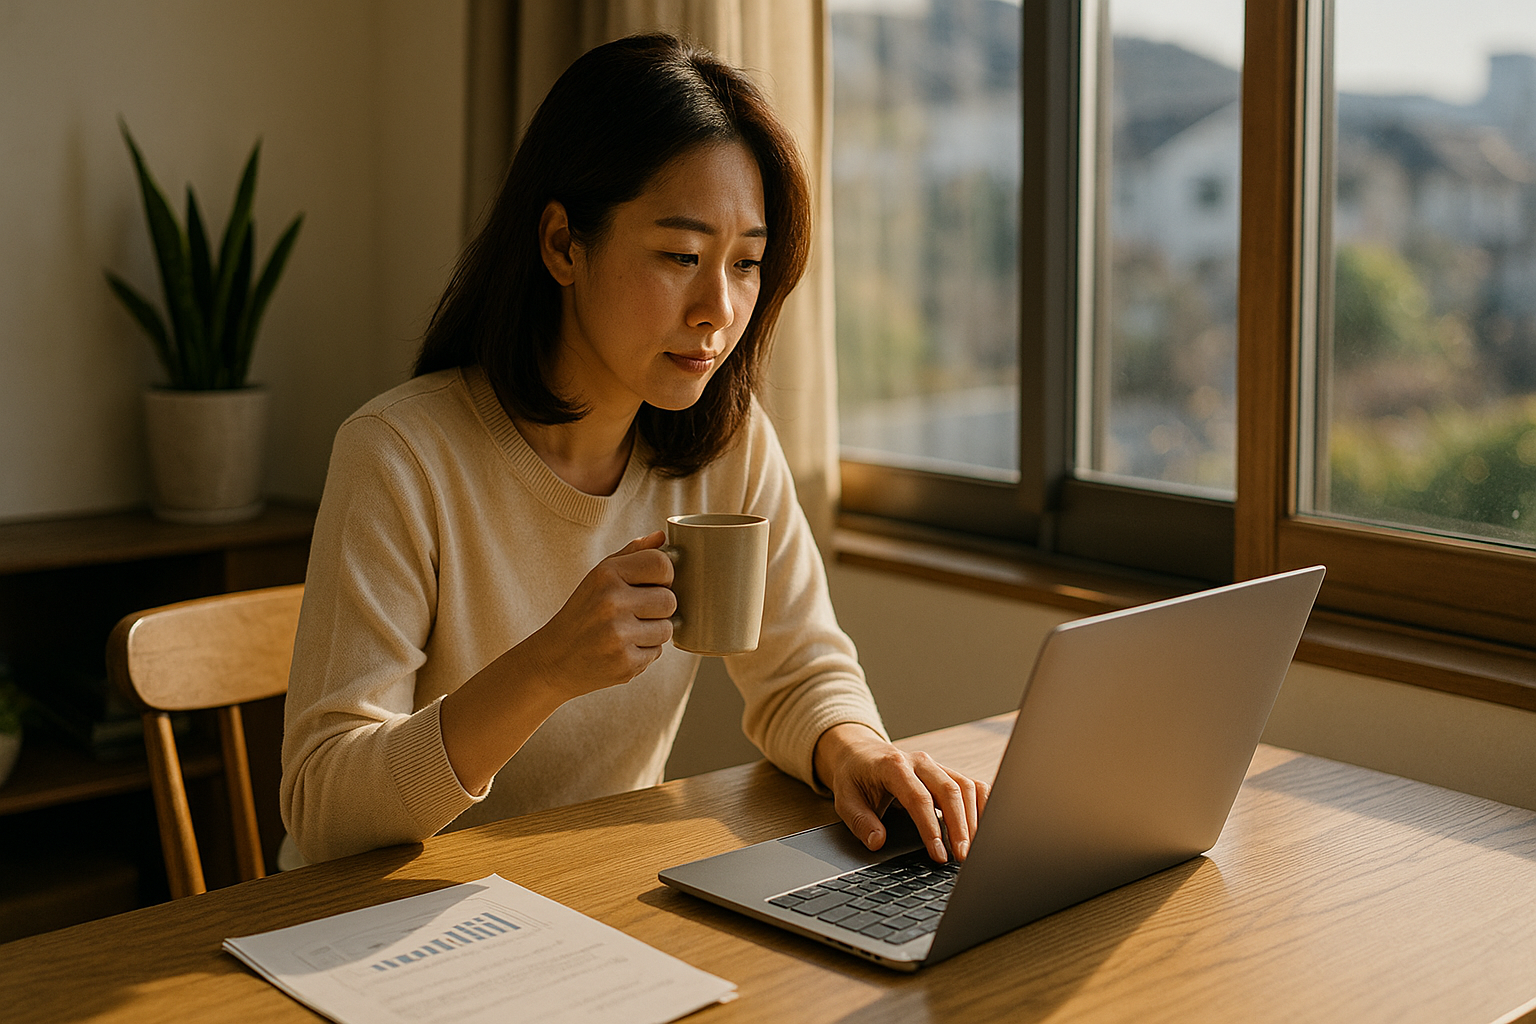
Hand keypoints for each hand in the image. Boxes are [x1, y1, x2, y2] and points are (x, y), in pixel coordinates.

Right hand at [440, 532, 675, 795]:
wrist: (552, 660)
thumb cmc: (582, 613)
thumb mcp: (598, 578)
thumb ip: (632, 554)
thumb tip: (662, 536)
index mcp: (606, 575)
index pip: (662, 564)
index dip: (664, 576)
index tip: (652, 584)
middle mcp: (611, 603)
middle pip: (670, 599)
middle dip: (659, 608)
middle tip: (635, 614)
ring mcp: (618, 635)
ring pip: (667, 628)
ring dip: (653, 632)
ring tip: (626, 632)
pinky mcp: (625, 664)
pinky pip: (657, 652)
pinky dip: (644, 653)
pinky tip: (620, 650)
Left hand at [813, 723, 989, 862]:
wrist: (859, 753)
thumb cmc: (854, 776)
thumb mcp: (845, 799)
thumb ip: (860, 821)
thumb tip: (877, 842)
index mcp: (893, 766)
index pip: (919, 798)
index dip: (931, 828)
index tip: (939, 854)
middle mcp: (919, 761)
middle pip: (949, 790)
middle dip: (960, 826)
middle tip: (963, 857)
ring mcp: (936, 765)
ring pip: (965, 786)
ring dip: (973, 818)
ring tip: (974, 848)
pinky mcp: (946, 772)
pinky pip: (972, 784)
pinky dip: (982, 804)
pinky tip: (985, 826)